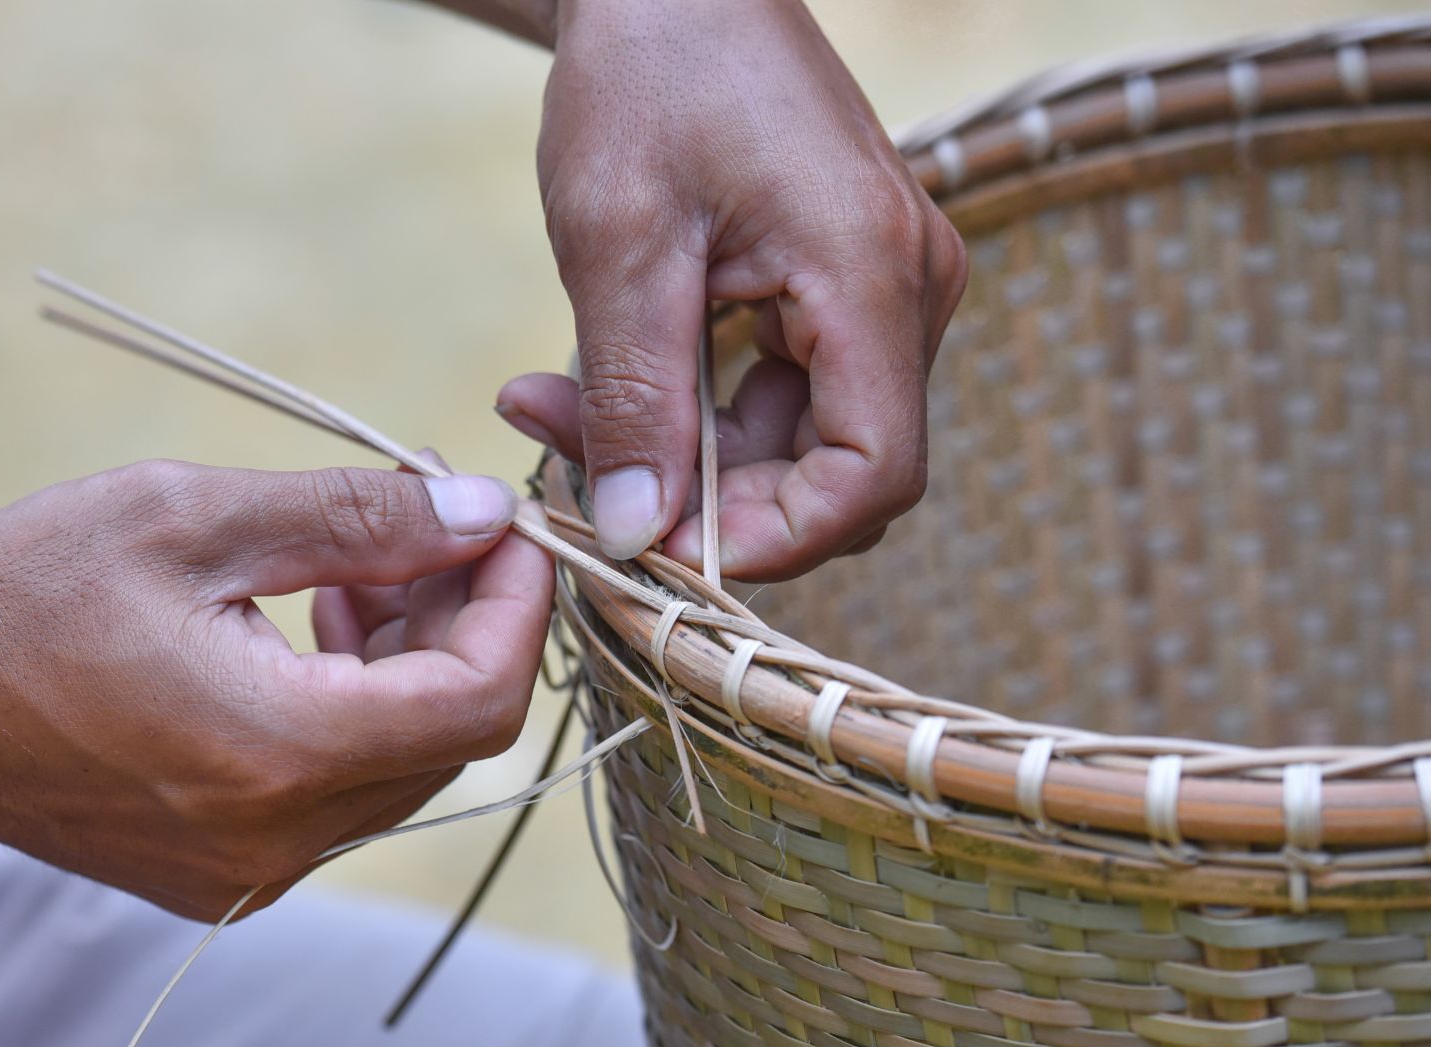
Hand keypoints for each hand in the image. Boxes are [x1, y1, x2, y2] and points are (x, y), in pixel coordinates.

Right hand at [0, 460, 551, 919]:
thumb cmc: (15, 599)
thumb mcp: (189, 519)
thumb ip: (355, 520)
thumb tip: (479, 511)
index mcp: (280, 752)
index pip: (480, 699)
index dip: (517, 608)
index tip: (505, 530)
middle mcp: (283, 836)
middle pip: (452, 734)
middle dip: (464, 623)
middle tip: (426, 530)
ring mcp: (256, 869)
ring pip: (404, 763)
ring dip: (410, 663)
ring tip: (350, 575)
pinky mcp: (230, 873)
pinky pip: (345, 792)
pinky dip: (357, 709)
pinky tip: (307, 633)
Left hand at [495, 0, 966, 579]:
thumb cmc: (649, 73)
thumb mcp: (620, 242)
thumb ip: (634, 397)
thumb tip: (636, 537)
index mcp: (871, 276)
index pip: (874, 476)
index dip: (777, 539)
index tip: (663, 544)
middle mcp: (907, 290)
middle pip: (841, 472)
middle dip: (714, 501)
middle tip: (584, 475)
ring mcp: (884, 287)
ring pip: (807, 442)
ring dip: (693, 457)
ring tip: (566, 411)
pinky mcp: (846, 285)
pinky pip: (793, 392)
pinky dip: (707, 411)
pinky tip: (618, 381)